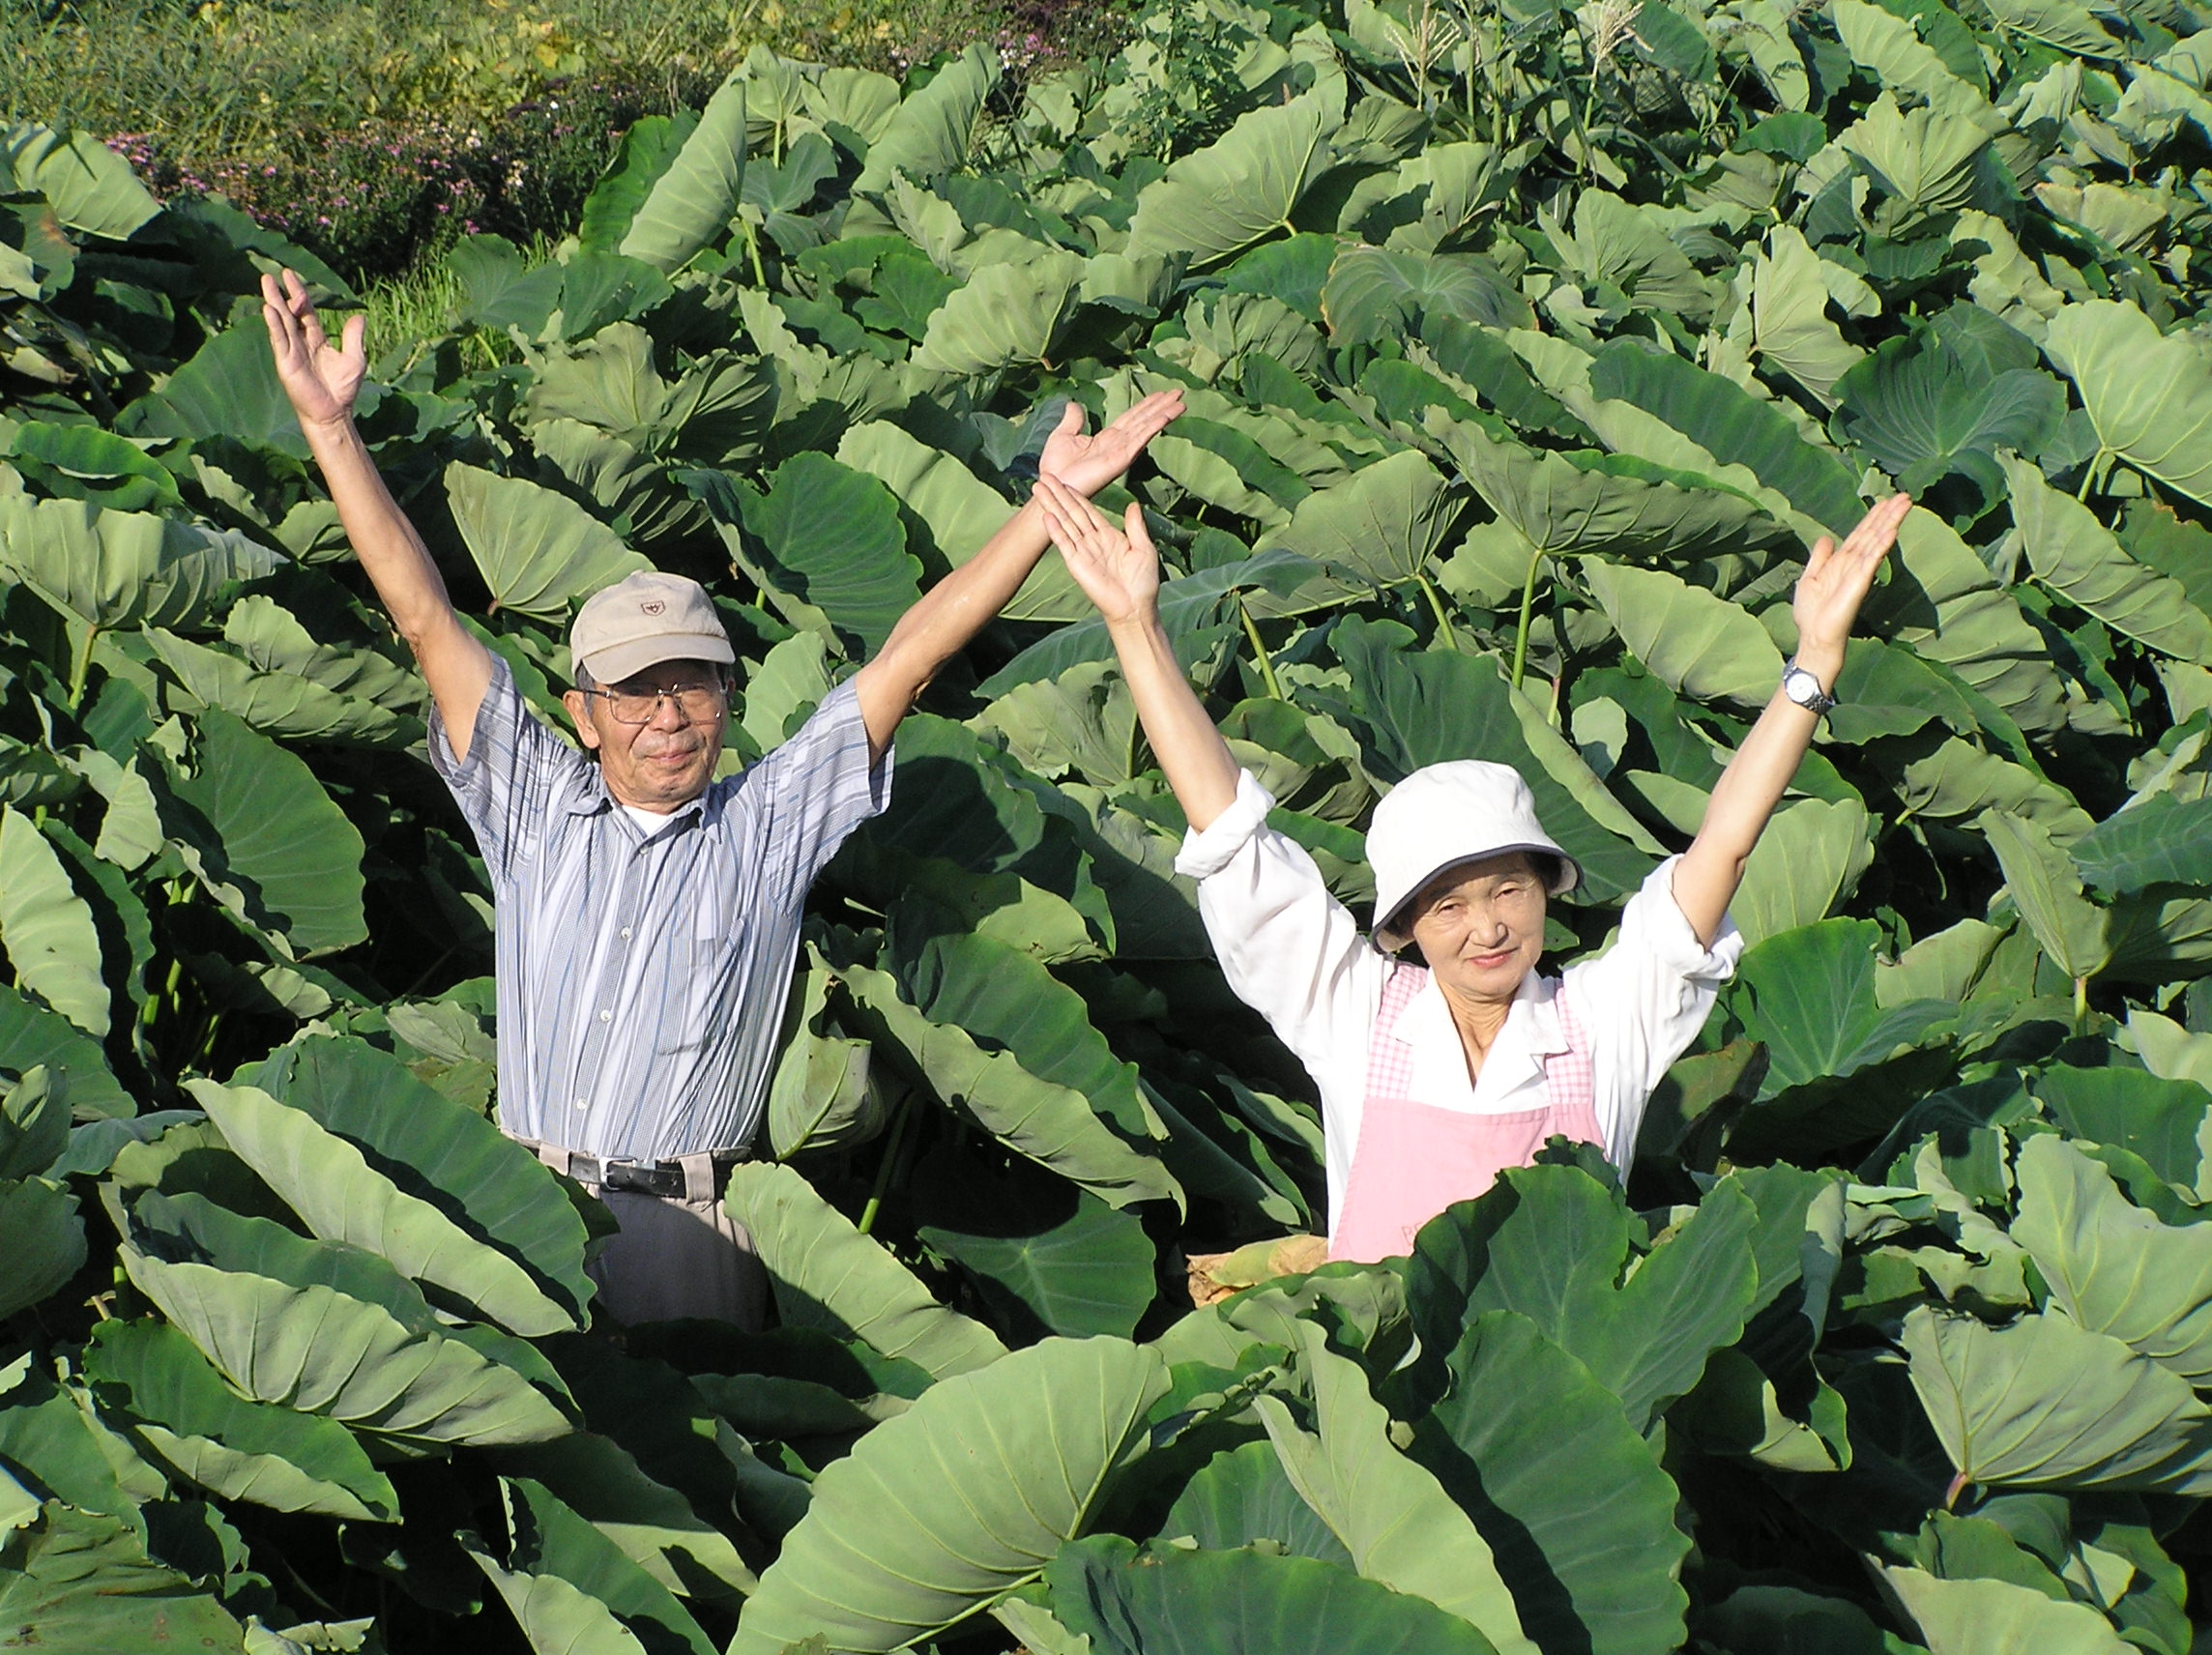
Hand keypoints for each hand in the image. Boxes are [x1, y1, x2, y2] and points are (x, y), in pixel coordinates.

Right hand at [260, 268, 365, 433]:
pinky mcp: (286, 362)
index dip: (300, 294)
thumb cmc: (342, 388)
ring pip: (281, 322)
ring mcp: (291, 351)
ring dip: (273, 302)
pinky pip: (279, 340)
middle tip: (272, 274)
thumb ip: (353, 337)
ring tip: (266, 283)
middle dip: (282, 293)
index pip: (305, 311)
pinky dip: (274, 324)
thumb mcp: (354, 359)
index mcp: (316, 339)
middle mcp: (301, 342)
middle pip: (289, 312)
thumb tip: (359, 316)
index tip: (291, 276)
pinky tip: (268, 309)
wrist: (333, 413)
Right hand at [1035, 474, 1160, 626]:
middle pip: (1071, 512)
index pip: (1088, 509)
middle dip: (1058, 494)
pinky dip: (1055, 530)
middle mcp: (1092, 540)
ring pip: (1064, 522)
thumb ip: (1135, 526)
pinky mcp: (1076, 564)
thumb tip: (1133, 504)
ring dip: (1051, 505)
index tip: (1064, 480)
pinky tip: (1046, 516)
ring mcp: (1083, 551)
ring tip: (1038, 489)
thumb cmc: (1143, 582)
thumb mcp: (1144, 548)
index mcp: (1108, 535)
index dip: (1076, 494)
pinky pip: (1064, 543)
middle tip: (1044, 476)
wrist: (1135, 607)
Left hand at [1037, 389, 1183, 497]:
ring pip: (1146, 427)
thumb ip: (1073, 420)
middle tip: (1179, 391)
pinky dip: (1154, 426)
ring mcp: (1122, 452)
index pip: (1132, 417)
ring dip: (1164, 413)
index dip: (1146, 405)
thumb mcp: (1063, 435)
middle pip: (1144, 420)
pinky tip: (1166, 415)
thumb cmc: (1055, 466)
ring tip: (1181, 401)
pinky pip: (1140, 438)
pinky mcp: (1121, 459)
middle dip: (1162, 406)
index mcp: (1107, 438)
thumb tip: (1074, 404)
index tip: (1161, 393)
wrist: (1053, 484)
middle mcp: (1118, 444)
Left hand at [1792, 493, 1911, 669]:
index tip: (1885, 500)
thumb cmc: (1811, 614)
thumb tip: (1826, 538)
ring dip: (1889, 523)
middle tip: (1904, 496)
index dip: (1872, 517)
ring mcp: (1858, 573)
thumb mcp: (1809, 579)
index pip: (1860, 534)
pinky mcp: (1858, 584)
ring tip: (1903, 505)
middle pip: (1872, 534)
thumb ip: (1819, 558)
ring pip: (1876, 542)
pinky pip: (1871, 561)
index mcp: (1841, 562)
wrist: (1814, 638)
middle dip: (1888, 514)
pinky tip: (1891, 531)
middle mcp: (1853, 564)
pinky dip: (1880, 546)